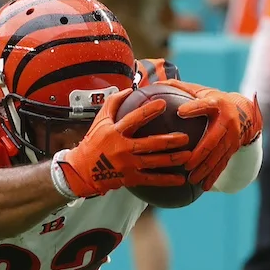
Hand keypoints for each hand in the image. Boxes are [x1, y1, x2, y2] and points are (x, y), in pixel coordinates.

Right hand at [53, 89, 190, 198]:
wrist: (81, 171)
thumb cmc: (93, 143)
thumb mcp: (99, 121)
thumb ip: (114, 103)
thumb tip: (130, 89)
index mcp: (114, 132)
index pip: (133, 119)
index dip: (148, 111)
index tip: (163, 104)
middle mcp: (122, 149)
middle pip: (149, 144)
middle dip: (169, 141)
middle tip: (185, 137)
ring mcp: (127, 165)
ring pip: (153, 162)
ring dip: (172, 159)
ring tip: (189, 156)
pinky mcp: (129, 178)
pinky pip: (151, 180)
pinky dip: (166, 180)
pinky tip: (180, 179)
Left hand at [166, 80, 261, 189]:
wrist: (244, 111)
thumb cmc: (213, 101)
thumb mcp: (201, 91)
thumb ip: (181, 89)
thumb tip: (155, 84)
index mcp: (217, 104)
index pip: (206, 105)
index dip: (194, 108)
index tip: (180, 112)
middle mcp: (227, 122)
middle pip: (213, 139)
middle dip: (201, 153)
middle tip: (186, 164)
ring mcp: (232, 137)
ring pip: (218, 156)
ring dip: (206, 169)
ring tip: (192, 179)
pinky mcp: (233, 149)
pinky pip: (223, 164)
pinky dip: (214, 176)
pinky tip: (204, 187)